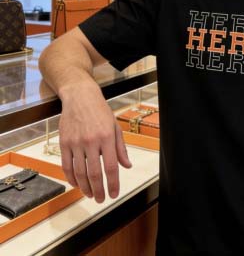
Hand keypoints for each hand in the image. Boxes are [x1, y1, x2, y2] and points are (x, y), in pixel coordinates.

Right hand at [59, 81, 131, 202]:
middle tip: (101, 199)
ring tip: (90, 194)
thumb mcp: (115, 126)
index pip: (111, 166)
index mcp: (107, 137)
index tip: (114, 194)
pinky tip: (76, 184)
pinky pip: (66, 166)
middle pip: (94, 173)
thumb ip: (120, 148)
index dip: (112, 183)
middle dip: (98, 190)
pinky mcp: (64, 143)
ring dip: (84, 187)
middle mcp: (91, 141)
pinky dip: (71, 178)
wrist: (80, 97)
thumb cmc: (100, 111)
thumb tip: (127, 165)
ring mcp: (76, 142)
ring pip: (79, 172)